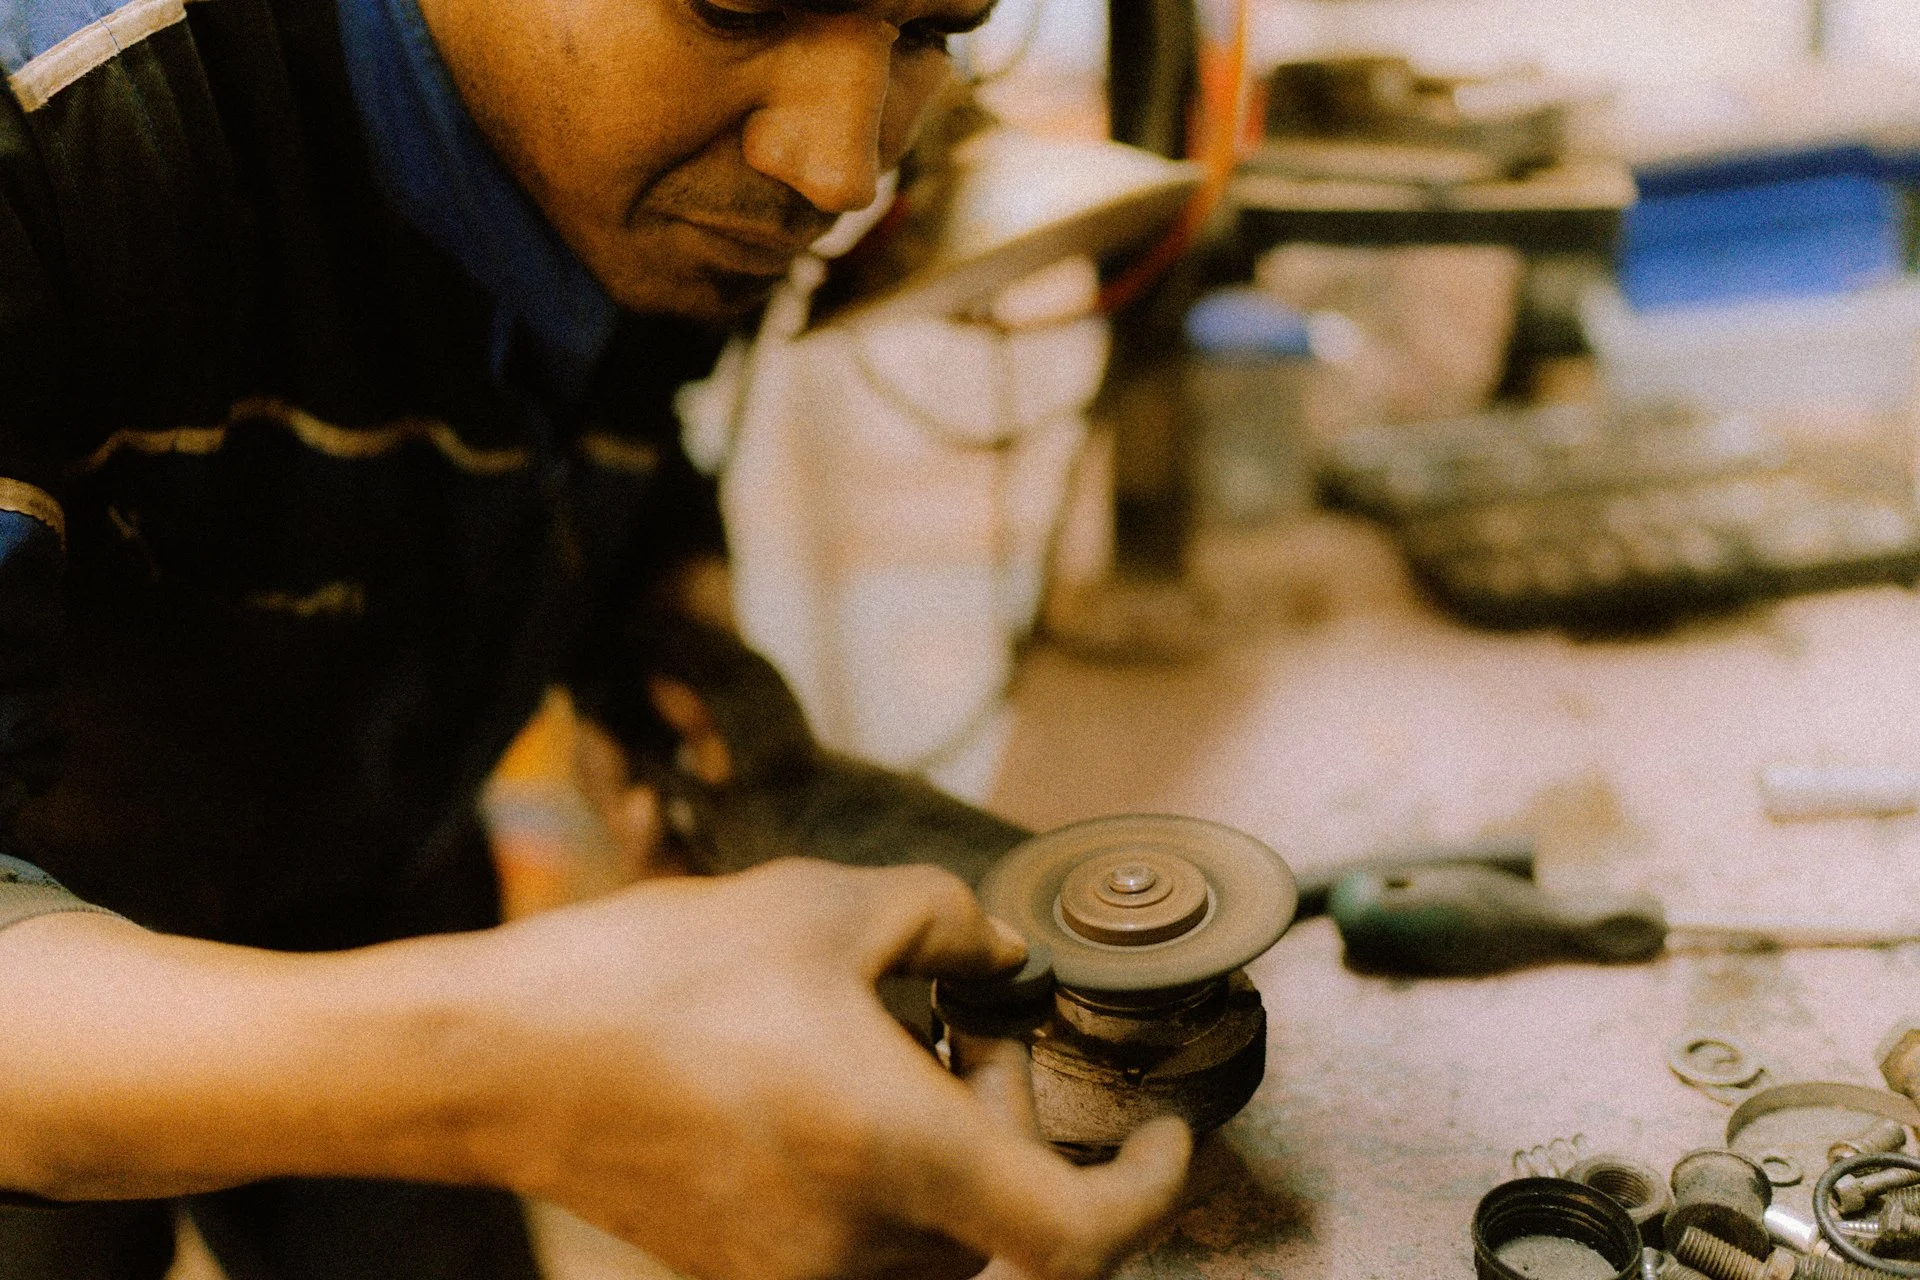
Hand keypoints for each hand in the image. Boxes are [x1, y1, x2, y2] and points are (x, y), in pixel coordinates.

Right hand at [466, 859, 1190, 1279]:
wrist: (499, 1059)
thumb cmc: (655, 981)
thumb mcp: (825, 906)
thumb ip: (946, 922)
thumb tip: (998, 950)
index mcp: (893, 1156)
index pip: (1077, 1231)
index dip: (1148, 1190)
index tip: (1168, 1140)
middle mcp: (856, 1244)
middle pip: (1000, 1205)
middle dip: (1010, 1106)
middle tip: (970, 1009)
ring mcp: (795, 1273)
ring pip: (935, 1222)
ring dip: (946, 1134)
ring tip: (884, 1027)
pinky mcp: (745, 1272)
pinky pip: (862, 1231)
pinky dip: (883, 1163)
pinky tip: (826, 1069)